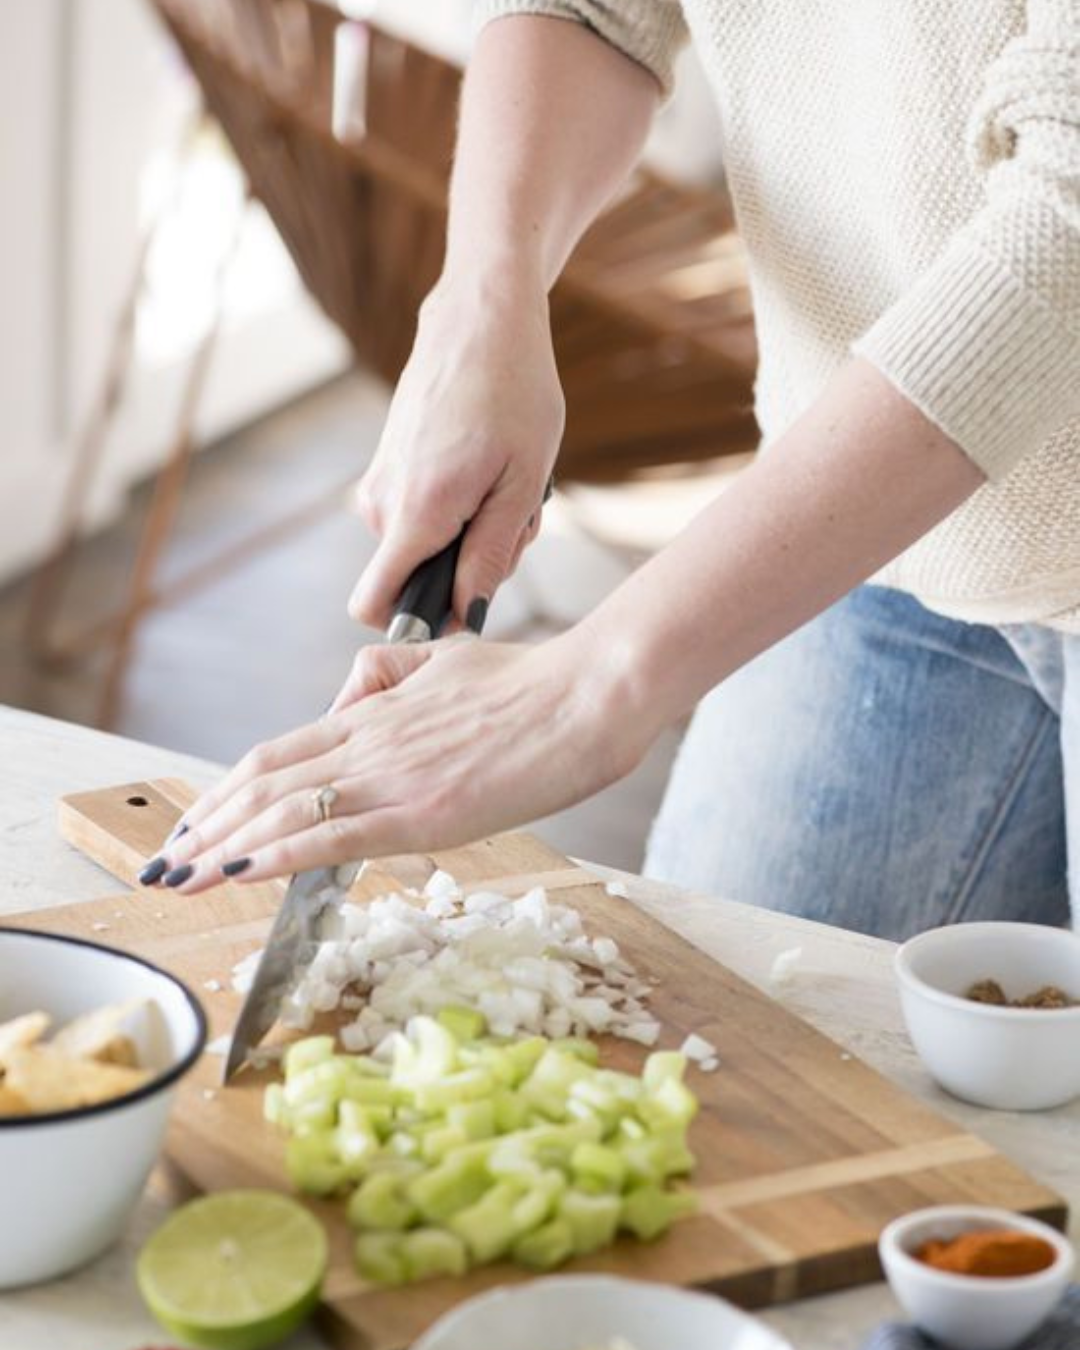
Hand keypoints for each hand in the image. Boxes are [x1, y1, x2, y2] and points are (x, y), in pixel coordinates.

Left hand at [142, 632, 644, 891]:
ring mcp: (393, 777)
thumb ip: (390, 675)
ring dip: (223, 848)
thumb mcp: (447, 659)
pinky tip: (240, 872)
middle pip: (262, 782)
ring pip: (284, 810)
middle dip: (206, 826)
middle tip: (165, 862)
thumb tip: (350, 695)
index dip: (226, 791)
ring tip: (181, 879)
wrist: (587, 695)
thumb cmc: (531, 682)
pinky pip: (334, 834)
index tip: (197, 822)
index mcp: (374, 713)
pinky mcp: (424, 812)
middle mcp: (369, 743)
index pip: (277, 753)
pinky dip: (278, 854)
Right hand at [350, 275, 563, 631]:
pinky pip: (419, 514)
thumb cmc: (515, 393)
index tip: (466, 602)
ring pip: (422, 545)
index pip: (374, 604)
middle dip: (466, 568)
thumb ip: (491, 556)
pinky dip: (457, 507)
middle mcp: (382, 501)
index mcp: (416, 510)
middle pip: (413, 578)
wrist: (482, 319)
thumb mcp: (522, 484)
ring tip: (506, 484)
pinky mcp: (386, 465)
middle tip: (515, 518)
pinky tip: (488, 467)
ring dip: (469, 533)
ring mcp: (379, 480)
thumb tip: (466, 616)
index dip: (417, 621)